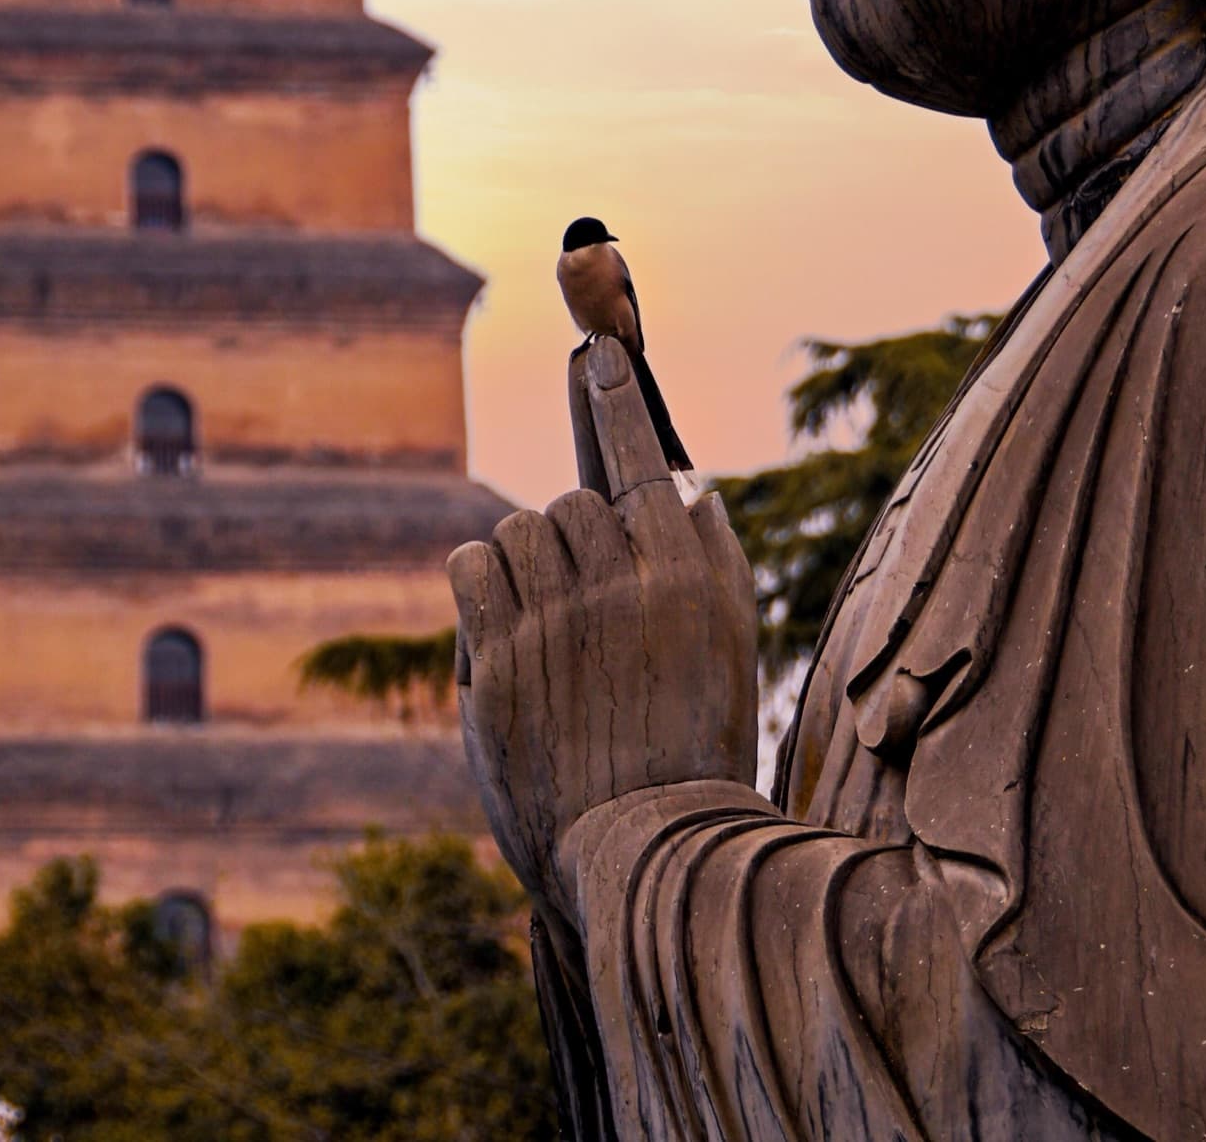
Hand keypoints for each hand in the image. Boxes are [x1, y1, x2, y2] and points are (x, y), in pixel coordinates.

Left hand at [447, 338, 757, 922]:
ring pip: (519, 529)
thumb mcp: (734, 651)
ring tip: (550, 630)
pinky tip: (504, 629)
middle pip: (570, 501)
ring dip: (527, 564)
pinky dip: (481, 584)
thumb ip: (713, 563)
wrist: (644, 852)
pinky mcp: (501, 657)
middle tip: (586, 604)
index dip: (615, 400)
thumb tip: (690, 487)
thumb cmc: (694, 747)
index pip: (642, 461)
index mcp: (688, 576)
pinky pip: (471, 563)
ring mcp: (558, 621)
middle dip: (573, 539)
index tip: (598, 352)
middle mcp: (623, 586)